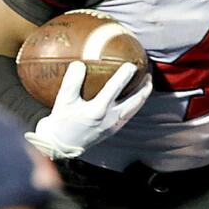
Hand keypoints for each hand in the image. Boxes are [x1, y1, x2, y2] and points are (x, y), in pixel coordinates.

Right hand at [25, 61, 151, 159]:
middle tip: (148, 73)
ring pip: (135, 108)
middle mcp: (109, 119)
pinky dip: (136, 104)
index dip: (125, 75)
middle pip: (135, 101)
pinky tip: (135, 97)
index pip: (115, 88)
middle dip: (144, 86)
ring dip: (143, 95)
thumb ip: (71, 81)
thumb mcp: (63, 100)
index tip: (131, 64)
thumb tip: (80, 63)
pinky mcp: (113, 130)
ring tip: (147, 83)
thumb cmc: (61, 121)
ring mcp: (113, 126)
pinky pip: (130, 114)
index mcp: (97, 111)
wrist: (60, 145)